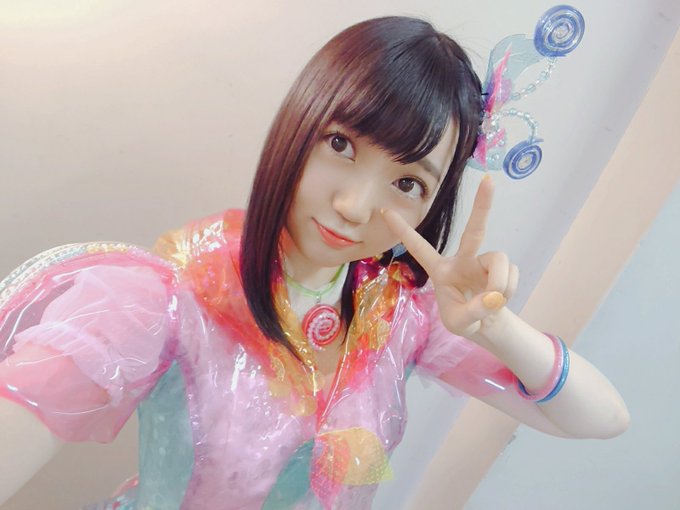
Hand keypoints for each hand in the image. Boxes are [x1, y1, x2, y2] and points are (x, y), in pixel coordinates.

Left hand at [382, 176, 518, 338]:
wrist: (486, 325)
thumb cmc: (464, 320)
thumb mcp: (459, 324)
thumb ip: (473, 311)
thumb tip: (494, 297)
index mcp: (441, 269)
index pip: (419, 247)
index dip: (403, 230)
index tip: (385, 210)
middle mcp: (463, 259)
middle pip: (474, 230)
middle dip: (482, 205)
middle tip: (489, 180)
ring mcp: (484, 262)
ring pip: (500, 260)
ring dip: (502, 283)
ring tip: (494, 302)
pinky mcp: (503, 267)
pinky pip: (512, 275)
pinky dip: (509, 290)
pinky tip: (500, 300)